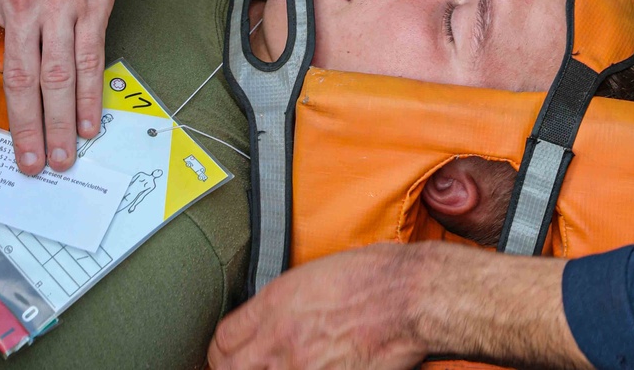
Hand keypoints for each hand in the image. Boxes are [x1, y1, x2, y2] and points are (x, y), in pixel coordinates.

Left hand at [0, 0, 240, 172]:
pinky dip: (90, 94)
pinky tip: (90, 118)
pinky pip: (90, 57)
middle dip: (20, 127)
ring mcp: (62, 4)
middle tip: (24, 163)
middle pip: (16, 78)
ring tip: (58, 156)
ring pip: (56, 77)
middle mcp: (22, 0)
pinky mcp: (95, 1)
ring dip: (57, 123)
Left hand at [208, 242, 588, 369]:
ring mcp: (301, 366)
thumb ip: (285, 301)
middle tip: (245, 367)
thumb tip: (270, 321)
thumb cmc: (375, 275)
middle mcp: (280, 336)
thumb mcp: (317, 273)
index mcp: (276, 301)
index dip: (223, 352)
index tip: (230, 356)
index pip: (222, 339)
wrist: (410, 296)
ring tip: (279, 368)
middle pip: (227, 369)